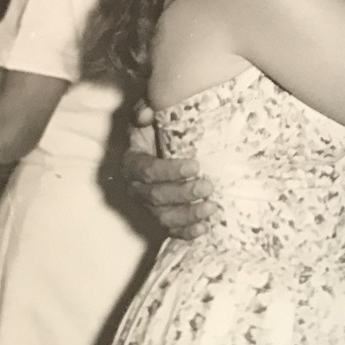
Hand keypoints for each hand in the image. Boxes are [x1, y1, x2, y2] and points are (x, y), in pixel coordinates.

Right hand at [122, 102, 216, 239]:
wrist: (159, 146)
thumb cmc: (155, 130)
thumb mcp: (146, 116)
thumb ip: (142, 112)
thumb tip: (147, 113)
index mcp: (132, 163)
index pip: (148, 170)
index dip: (170, 171)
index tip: (195, 166)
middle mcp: (136, 188)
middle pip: (156, 197)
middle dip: (184, 194)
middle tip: (209, 186)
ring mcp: (147, 206)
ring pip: (164, 217)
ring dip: (188, 215)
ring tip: (211, 207)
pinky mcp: (161, 217)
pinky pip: (171, 230)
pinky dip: (187, 232)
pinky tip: (204, 228)